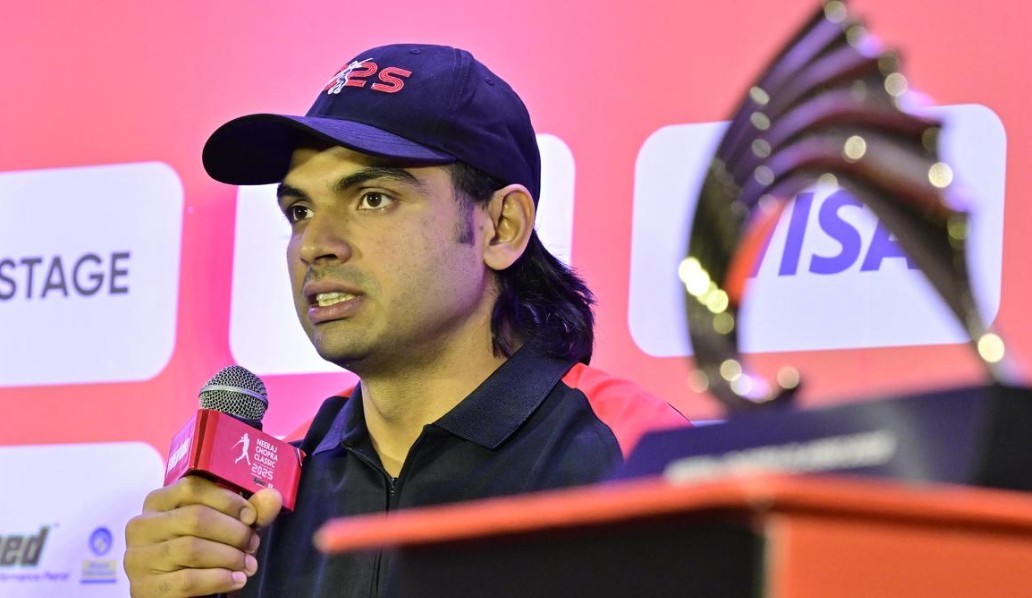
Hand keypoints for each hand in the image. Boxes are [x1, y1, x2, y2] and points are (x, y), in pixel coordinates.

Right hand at [123, 476, 282, 596]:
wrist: (173, 592)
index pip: (191, 487)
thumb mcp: (223, 528)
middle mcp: (141, 525)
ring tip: (248, 565)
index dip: (227, 500)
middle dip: (233, 532)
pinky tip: (236, 580)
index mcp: (157, 501)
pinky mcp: (143, 587)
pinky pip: (187, 581)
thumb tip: (273, 496)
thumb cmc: (200, 552)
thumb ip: (247, 512)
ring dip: (230, 557)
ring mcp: (138, 557)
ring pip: (192, 549)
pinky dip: (218, 580)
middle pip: (195, 518)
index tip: (251, 516)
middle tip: (253, 544)